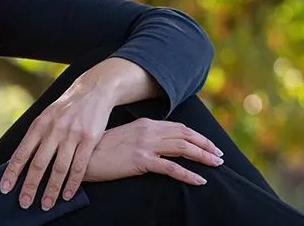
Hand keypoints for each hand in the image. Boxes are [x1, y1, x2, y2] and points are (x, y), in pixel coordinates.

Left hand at [0, 70, 112, 210]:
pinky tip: (67, 195)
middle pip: (39, 163)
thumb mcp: (47, 115)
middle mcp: (53, 130)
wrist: (93, 90)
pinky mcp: (89, 138)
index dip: (13, 172)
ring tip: (46, 204)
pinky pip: (79, 165)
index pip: (22, 152)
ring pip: (59, 168)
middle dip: (30, 185)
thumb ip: (36, 135)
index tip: (5, 188)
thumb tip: (21, 158)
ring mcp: (72, 134)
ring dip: (51, 189)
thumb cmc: (66, 107)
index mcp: (40, 124)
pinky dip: (73, 183)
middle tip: (24, 203)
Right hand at [83, 117, 224, 185]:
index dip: (196, 135)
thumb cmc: (102, 149)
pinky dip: (188, 174)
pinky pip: (171, 168)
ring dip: (203, 156)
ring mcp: (145, 144)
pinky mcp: (141, 160)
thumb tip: (158, 145)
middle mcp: (148, 130)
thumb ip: (142, 136)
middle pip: (185, 135)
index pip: (178, 127)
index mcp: (145, 123)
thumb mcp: (125, 137)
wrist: (84, 155)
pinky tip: (199, 180)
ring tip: (215, 164)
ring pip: (182, 148)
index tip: (209, 144)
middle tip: (220, 155)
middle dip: (205, 144)